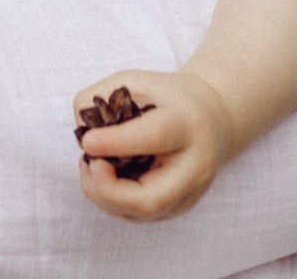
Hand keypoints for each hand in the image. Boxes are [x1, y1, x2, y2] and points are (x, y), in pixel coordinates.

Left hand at [72, 71, 234, 220]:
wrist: (212, 121)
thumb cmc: (168, 99)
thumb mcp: (138, 82)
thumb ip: (105, 97)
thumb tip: (83, 132)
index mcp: (188, 125)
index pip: (154, 137)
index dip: (115, 142)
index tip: (86, 141)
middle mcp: (194, 168)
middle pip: (148, 200)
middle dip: (107, 189)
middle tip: (89, 162)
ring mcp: (187, 195)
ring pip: (138, 213)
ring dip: (103, 193)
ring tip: (93, 164)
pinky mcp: (176, 209)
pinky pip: (136, 213)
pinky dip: (112, 197)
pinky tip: (106, 175)